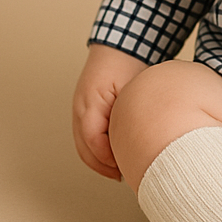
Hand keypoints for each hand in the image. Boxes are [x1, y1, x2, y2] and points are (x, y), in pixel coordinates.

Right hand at [72, 44, 147, 179]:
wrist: (119, 46)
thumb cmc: (128, 64)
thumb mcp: (133, 89)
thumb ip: (132, 115)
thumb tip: (142, 140)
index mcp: (90, 103)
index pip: (93, 139)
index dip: (107, 158)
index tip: (124, 167)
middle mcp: (80, 108)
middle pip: (84, 148)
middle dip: (103, 166)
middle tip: (123, 175)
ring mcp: (79, 110)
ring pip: (83, 146)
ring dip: (99, 161)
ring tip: (119, 171)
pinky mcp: (84, 112)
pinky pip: (86, 138)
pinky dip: (97, 151)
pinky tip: (114, 157)